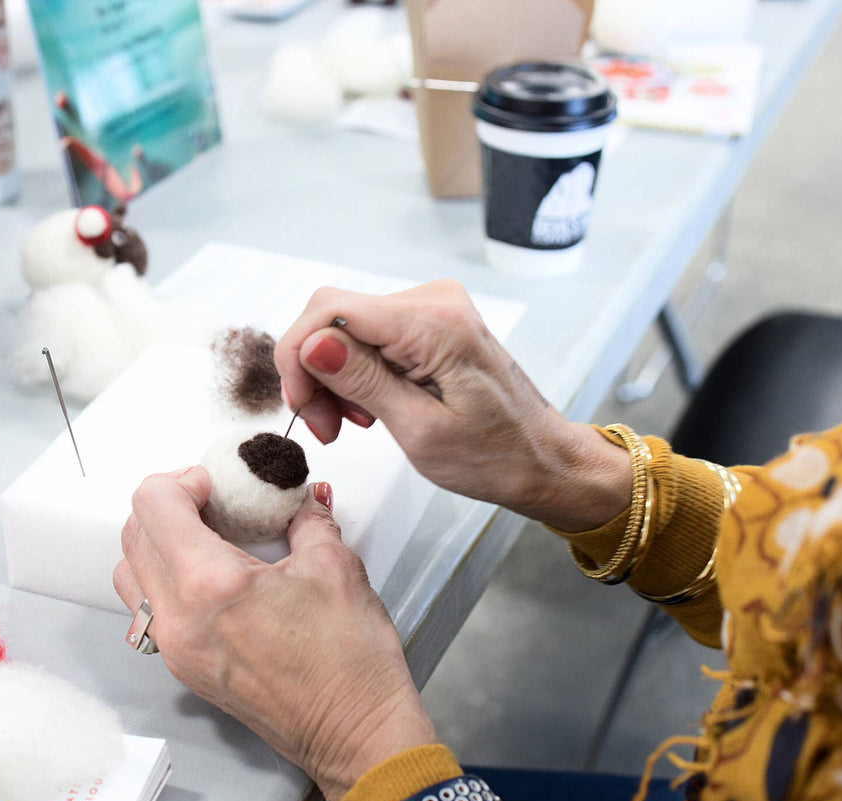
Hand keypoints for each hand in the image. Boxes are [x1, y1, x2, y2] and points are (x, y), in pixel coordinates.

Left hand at [114, 468, 435, 800]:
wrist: (356, 734)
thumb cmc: (351, 666)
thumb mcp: (336, 566)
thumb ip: (307, 518)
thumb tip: (299, 498)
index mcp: (210, 585)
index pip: (152, 504)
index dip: (181, 479)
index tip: (213, 482)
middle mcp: (179, 620)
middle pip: (133, 535)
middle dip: (167, 506)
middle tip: (211, 501)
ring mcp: (177, 650)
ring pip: (130, 576)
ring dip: (157, 544)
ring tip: (206, 538)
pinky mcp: (186, 670)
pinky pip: (151, 612)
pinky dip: (166, 582)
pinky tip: (212, 578)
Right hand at [275, 280, 630, 531]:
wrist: (541, 459)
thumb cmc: (496, 456)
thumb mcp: (420, 430)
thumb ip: (364, 381)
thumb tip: (313, 343)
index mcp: (435, 323)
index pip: (331, 310)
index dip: (300, 356)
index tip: (302, 405)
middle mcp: (433, 300)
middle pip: (333, 316)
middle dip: (314, 371)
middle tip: (326, 427)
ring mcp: (432, 308)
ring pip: (345, 328)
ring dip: (333, 378)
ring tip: (350, 425)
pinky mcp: (428, 323)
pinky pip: (368, 336)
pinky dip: (355, 373)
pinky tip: (369, 409)